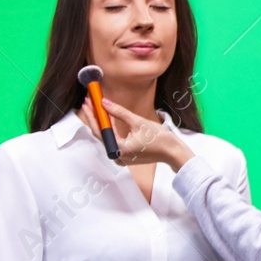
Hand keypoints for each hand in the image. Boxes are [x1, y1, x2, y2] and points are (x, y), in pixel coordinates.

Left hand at [77, 97, 193, 169]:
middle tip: (89, 103)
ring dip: (102, 123)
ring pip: (107, 138)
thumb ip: (119, 112)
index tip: (88, 103)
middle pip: (101, 134)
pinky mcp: (126, 156)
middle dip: (95, 117)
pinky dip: (110, 130)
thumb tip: (105, 103)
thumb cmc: (159, 140)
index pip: (99, 130)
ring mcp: (121, 157)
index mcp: (119, 149)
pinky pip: (114, 141)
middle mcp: (117, 156)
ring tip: (96, 109)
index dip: (92, 115)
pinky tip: (107, 120)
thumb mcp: (138, 122)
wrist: (172, 151)